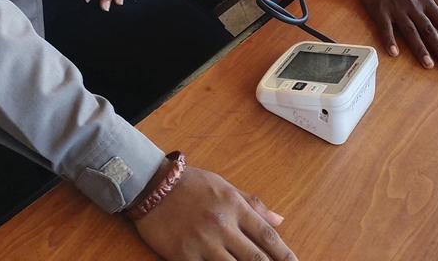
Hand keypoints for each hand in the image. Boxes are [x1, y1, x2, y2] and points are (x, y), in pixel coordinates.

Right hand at [133, 165, 295, 260]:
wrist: (152, 185)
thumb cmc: (191, 184)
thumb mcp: (225, 186)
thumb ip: (253, 204)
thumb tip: (279, 220)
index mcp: (234, 206)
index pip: (267, 236)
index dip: (285, 255)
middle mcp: (222, 225)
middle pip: (255, 258)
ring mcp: (202, 242)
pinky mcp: (183, 255)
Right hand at [352, 0, 437, 70]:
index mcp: (425, 0)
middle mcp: (413, 6)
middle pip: (429, 30)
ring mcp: (396, 9)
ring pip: (411, 31)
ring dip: (420, 49)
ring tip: (429, 65)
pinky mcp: (380, 11)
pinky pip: (386, 28)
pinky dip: (390, 40)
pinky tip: (395, 52)